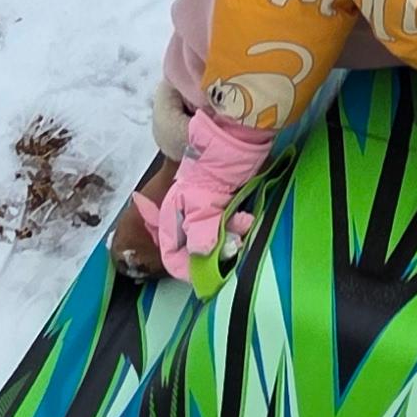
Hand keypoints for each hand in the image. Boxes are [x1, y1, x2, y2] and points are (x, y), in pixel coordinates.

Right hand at [145, 109, 269, 279]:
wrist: (230, 140)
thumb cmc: (210, 170)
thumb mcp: (201, 202)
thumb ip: (200, 230)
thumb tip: (200, 254)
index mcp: (171, 217)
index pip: (172, 254)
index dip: (187, 268)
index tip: (208, 276)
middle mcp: (184, 218)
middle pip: (195, 250)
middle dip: (214, 254)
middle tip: (232, 247)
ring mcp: (204, 213)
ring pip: (214, 240)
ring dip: (229, 239)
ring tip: (242, 224)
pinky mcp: (221, 207)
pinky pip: (227, 227)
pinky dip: (236, 227)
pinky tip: (245, 219)